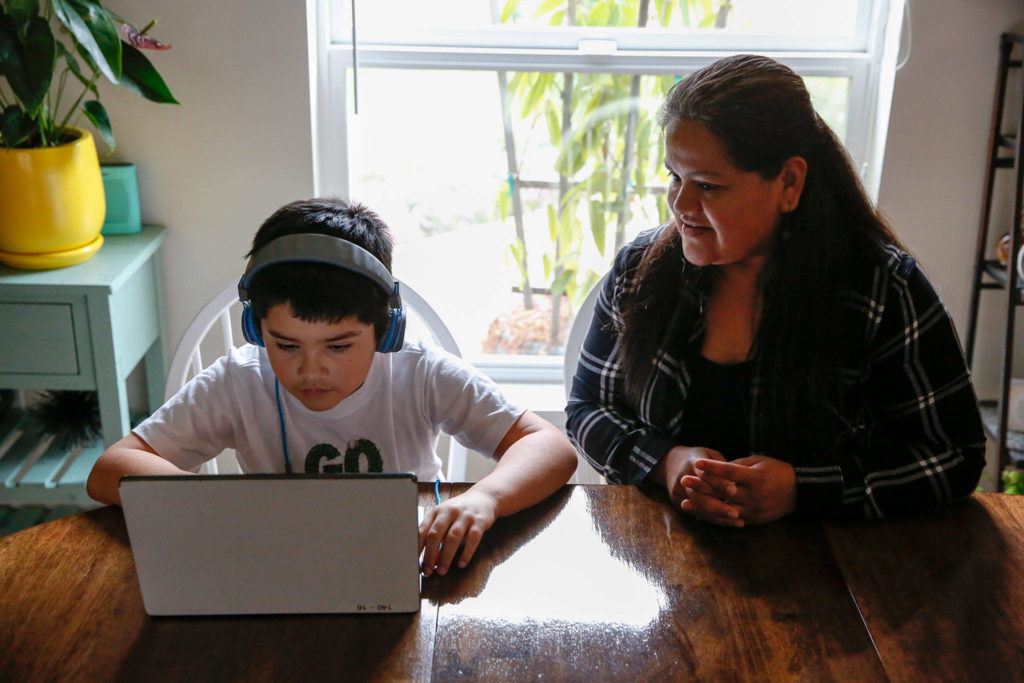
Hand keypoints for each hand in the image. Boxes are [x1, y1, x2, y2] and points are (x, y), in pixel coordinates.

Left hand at [418, 489, 497, 575]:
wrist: (484, 497)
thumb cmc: (460, 511)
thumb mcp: (445, 517)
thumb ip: (437, 534)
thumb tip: (430, 559)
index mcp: (437, 511)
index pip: (423, 529)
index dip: (417, 546)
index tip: (414, 561)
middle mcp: (450, 511)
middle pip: (436, 534)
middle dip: (430, 554)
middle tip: (427, 570)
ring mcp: (465, 516)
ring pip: (453, 538)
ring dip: (446, 557)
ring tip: (442, 570)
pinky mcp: (480, 522)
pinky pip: (472, 539)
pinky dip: (466, 553)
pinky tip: (461, 563)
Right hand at [651, 446, 739, 522]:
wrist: (671, 463)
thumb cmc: (701, 457)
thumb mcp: (711, 455)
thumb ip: (722, 467)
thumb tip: (741, 478)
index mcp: (691, 462)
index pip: (703, 474)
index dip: (718, 482)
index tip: (734, 490)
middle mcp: (681, 478)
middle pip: (698, 495)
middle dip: (718, 506)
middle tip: (736, 513)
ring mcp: (677, 492)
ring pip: (698, 507)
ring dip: (718, 516)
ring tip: (738, 521)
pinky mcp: (678, 503)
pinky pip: (697, 513)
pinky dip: (715, 519)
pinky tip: (731, 523)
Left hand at [681, 455, 796, 525]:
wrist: (798, 492)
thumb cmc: (776, 471)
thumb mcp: (759, 462)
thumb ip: (738, 466)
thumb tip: (715, 470)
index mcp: (755, 477)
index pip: (730, 471)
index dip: (713, 467)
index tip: (697, 463)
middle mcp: (753, 495)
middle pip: (723, 491)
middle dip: (702, 486)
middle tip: (684, 480)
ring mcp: (752, 510)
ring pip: (723, 510)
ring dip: (703, 507)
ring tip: (684, 503)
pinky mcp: (752, 520)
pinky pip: (729, 520)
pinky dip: (713, 518)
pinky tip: (699, 515)